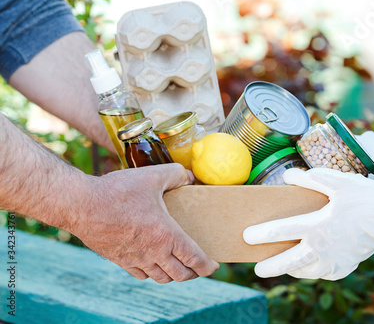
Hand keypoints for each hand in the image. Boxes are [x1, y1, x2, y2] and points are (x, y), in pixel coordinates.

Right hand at [71, 163, 218, 282]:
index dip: (208, 266)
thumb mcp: (152, 175)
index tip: (214, 265)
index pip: (195, 260)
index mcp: (167, 236)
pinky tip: (153, 263)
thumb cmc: (117, 191)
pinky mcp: (119, 260)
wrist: (80, 205)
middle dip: (194, 273)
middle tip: (198, 265)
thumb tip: (189, 177)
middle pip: (181, 275)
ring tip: (178, 265)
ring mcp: (135, 259)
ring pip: (161, 278)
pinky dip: (153, 273)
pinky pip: (141, 275)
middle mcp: (153, 253)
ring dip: (174, 275)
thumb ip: (176, 174)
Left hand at [243, 168, 373, 279]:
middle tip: (258, 270)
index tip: (247, 236)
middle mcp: (323, 247)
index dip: (261, 234)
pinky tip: (311, 267)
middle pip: (289, 261)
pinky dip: (315, 272)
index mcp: (317, 225)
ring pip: (307, 272)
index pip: (281, 231)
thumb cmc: (365, 196)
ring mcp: (336, 260)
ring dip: (292, 270)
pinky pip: (325, 273)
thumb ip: (311, 178)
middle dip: (271, 266)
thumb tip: (288, 176)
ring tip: (284, 267)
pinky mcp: (347, 265)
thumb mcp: (338, 181)